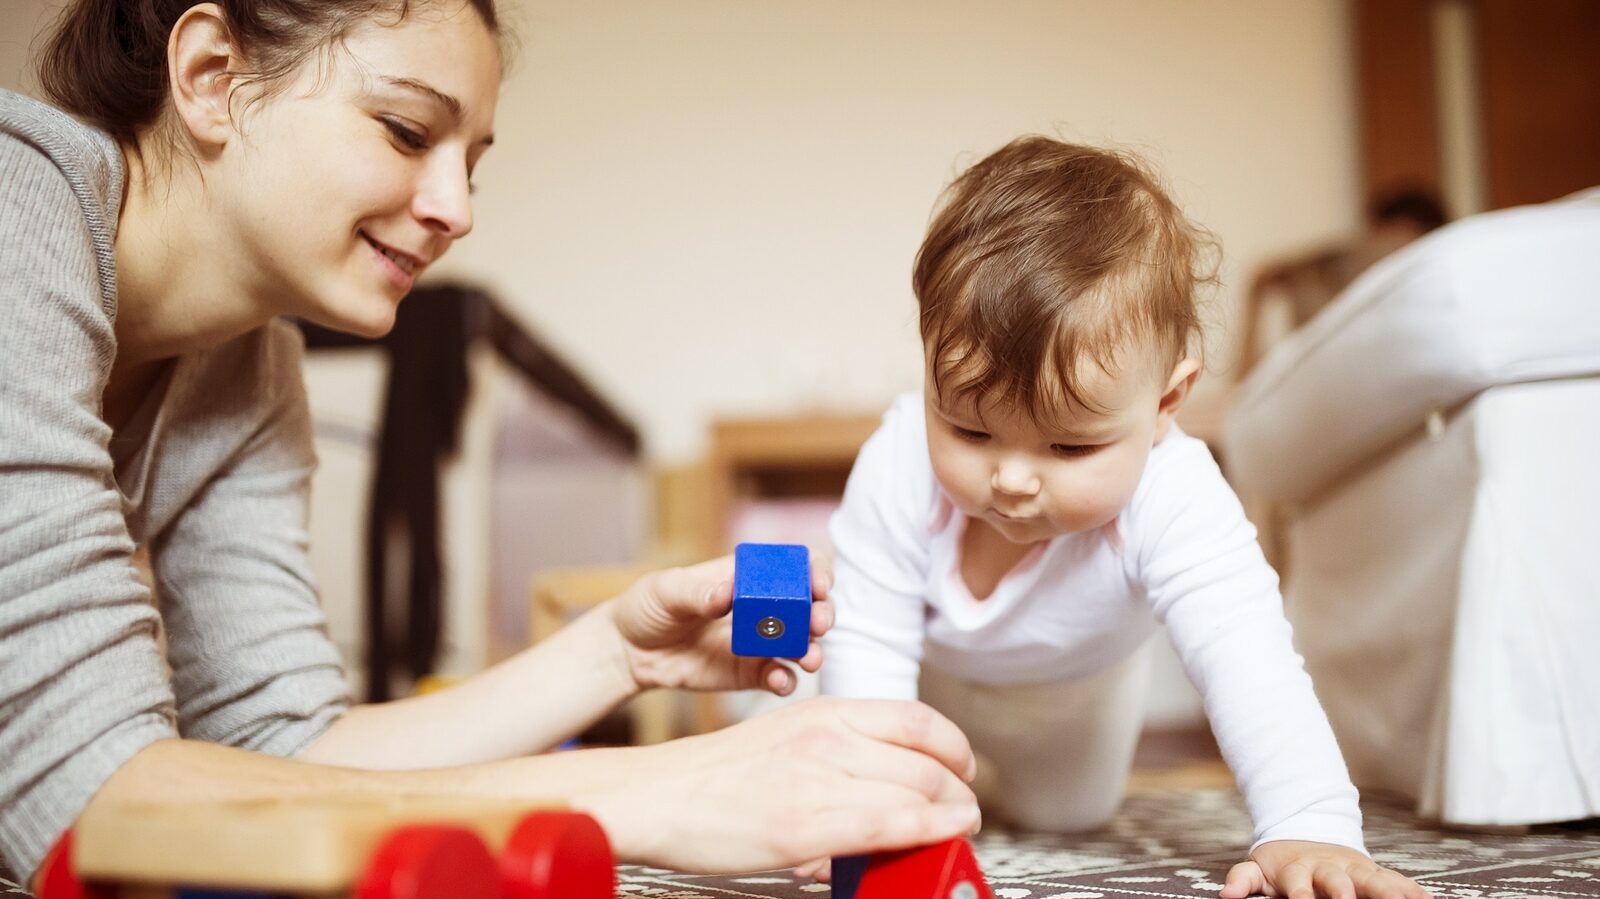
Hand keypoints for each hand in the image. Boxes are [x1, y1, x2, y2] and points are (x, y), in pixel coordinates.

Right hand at [574, 696, 980, 872]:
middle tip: (966, 807)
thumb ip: (839, 751)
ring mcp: (820, 778)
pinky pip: (892, 823)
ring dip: (952, 812)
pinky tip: (949, 832)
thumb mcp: (786, 739)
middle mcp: (828, 735)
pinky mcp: (808, 823)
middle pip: (926, 758)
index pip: (916, 718)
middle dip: (960, 787)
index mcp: (824, 710)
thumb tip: (888, 784)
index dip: (955, 746)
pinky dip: (932, 829)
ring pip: (918, 790)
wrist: (660, 797)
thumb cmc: (719, 777)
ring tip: (958, 827)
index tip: (964, 769)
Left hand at [608, 553, 834, 695]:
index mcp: (747, 576)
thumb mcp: (666, 590)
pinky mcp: (749, 673)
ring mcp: (759, 642)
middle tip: (819, 623)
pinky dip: (786, 680)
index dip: (815, 571)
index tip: (819, 584)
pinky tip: (780, 681)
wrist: (629, 651)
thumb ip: (698, 592)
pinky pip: (777, 677)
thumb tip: (727, 593)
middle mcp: (762, 608)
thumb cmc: (648, 607)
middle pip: (808, 606)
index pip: (794, 567)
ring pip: (801, 644)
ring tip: (810, 658)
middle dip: (822, 613)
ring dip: (812, 650)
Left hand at [1222, 840, 1430, 898]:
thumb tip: (1225, 896)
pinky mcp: (1375, 872)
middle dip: (1347, 892)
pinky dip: (1412, 889)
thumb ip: (1242, 880)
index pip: (1297, 886)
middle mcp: (1329, 868)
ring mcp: (1354, 870)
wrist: (1307, 834)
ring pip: (1372, 879)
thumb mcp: (1258, 870)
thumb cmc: (1281, 867)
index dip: (1300, 897)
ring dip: (1389, 891)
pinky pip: (1396, 880)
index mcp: (1297, 871)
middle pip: (1339, 880)